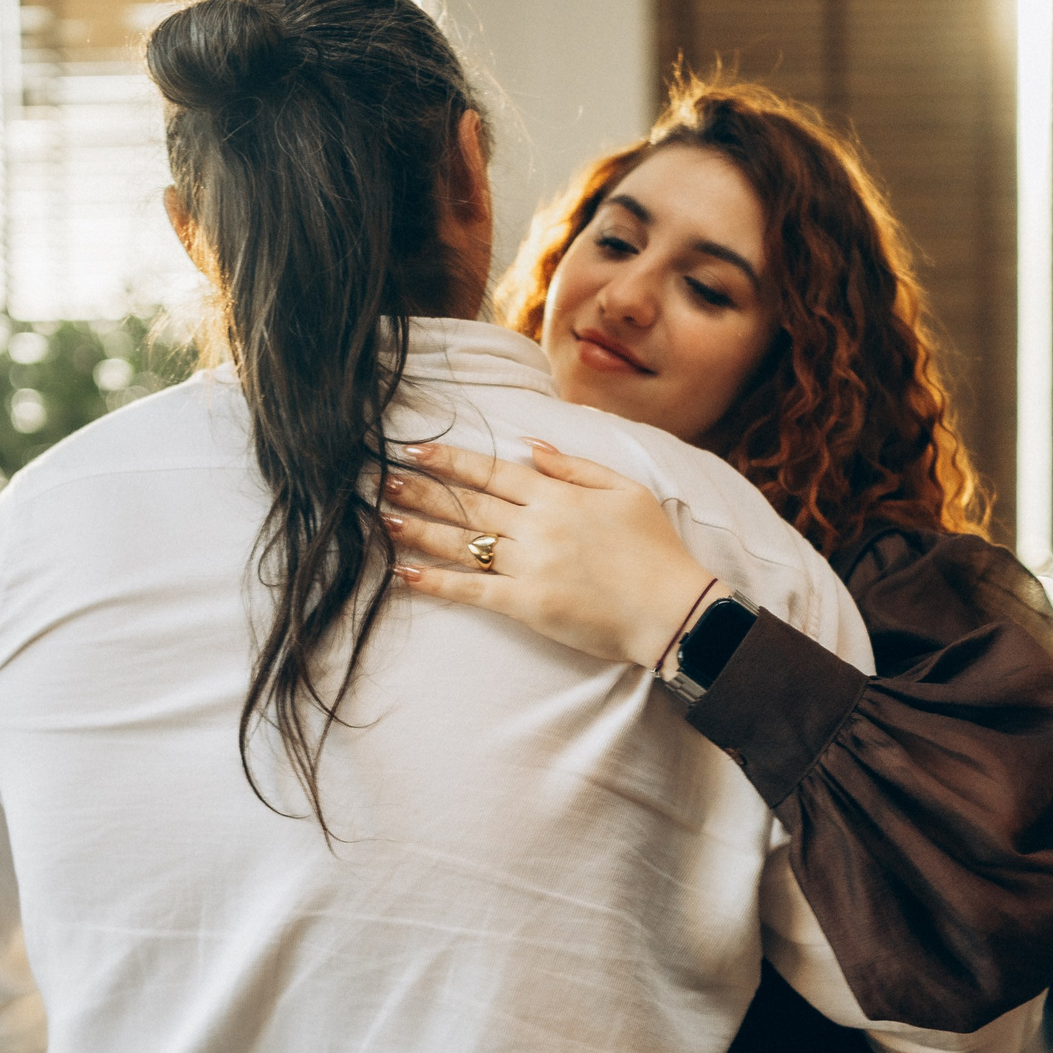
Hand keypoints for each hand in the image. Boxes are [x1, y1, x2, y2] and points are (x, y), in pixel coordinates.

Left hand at [381, 439, 718, 670]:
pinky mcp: (527, 605)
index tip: (415, 449)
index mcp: (556, 496)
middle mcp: (536, 526)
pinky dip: (436, 582)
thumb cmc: (655, 549)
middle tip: (379, 480)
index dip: (450, 460)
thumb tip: (529, 445)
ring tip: (382, 519)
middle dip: (421, 490)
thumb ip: (573, 466)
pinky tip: (404, 575)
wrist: (672, 608)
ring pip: (463, 543)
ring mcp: (529, 565)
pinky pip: (473, 590)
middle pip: (467, 504)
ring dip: (419, 530)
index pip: (491, 472)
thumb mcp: (624, 490)